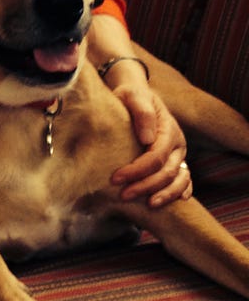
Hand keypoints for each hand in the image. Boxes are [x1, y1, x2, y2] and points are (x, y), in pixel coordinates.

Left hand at [111, 84, 191, 207]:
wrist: (137, 95)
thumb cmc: (131, 96)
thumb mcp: (133, 96)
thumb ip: (142, 112)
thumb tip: (147, 138)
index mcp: (169, 129)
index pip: (156, 156)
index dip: (138, 170)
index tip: (116, 178)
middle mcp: (178, 144)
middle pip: (167, 172)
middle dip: (145, 186)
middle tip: (123, 195)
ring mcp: (179, 154)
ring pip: (180, 180)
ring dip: (164, 195)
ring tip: (147, 206)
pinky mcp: (176, 161)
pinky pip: (184, 182)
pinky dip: (179, 193)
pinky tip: (168, 203)